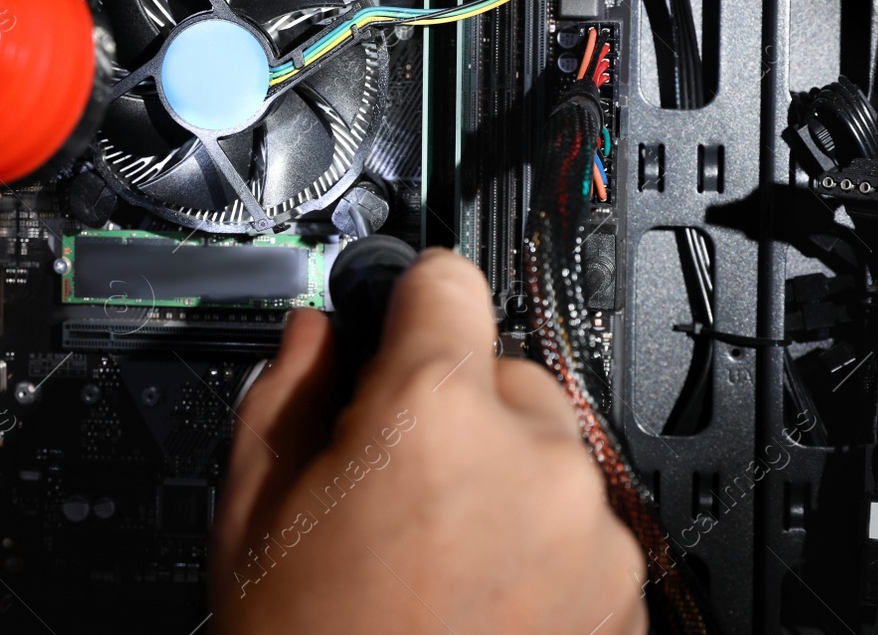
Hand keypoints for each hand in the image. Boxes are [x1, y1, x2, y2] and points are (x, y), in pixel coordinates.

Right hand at [212, 248, 648, 634]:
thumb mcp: (252, 510)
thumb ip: (290, 385)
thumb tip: (322, 332)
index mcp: (434, 416)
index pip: (446, 278)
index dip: (408, 299)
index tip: (395, 324)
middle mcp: (535, 458)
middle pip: (500, 369)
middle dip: (450, 408)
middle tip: (393, 485)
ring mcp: (592, 531)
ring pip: (545, 449)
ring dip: (501, 477)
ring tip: (435, 560)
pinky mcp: (625, 594)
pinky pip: (579, 522)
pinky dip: (538, 542)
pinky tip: (476, 599)